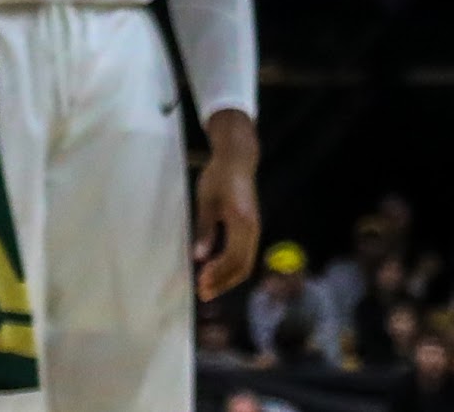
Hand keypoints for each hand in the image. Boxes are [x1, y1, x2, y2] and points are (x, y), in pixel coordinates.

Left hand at [192, 121, 262, 299]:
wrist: (237, 160)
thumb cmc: (218, 177)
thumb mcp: (207, 201)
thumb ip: (205, 229)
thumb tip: (199, 257)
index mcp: (242, 223)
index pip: (233, 258)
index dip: (218, 275)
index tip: (201, 283)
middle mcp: (253, 231)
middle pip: (242, 267)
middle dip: (223, 282)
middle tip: (203, 293)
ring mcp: (254, 231)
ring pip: (245, 264)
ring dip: (227, 278)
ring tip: (207, 286)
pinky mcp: (251, 230)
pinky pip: (244, 256)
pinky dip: (231, 268)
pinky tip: (215, 271)